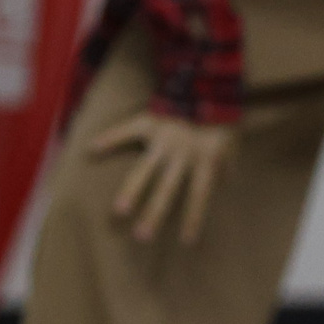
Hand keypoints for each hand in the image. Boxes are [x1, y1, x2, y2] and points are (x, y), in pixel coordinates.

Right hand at [92, 110, 237, 244]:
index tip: (185, 241)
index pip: (199, 195)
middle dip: (154, 213)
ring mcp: (164, 138)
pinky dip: (110, 137)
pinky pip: (127, 129)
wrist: (209, 82)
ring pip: (145, 168)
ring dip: (132, 190)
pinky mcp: (150, 120)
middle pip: (167, 189)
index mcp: (205, 159)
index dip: (193, 217)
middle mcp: (183, 153)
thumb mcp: (232, 141)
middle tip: (142, 236)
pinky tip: (92, 149)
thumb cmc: (221, 116)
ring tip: (119, 211)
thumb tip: (230, 183)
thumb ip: (229, 164)